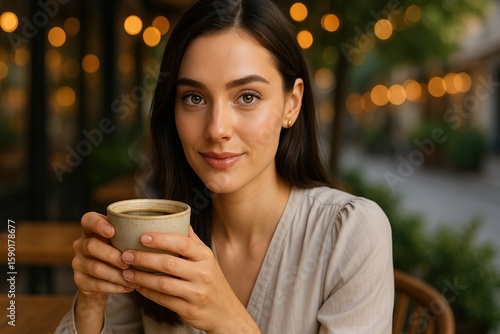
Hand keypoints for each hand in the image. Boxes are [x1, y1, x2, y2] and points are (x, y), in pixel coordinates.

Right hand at [73, 212, 136, 295]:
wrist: (102, 281)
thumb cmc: (120, 253)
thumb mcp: (123, 242)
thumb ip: (132, 235)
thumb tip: (160, 234)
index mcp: (92, 230)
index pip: (88, 220)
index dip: (98, 224)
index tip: (112, 232)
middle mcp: (81, 244)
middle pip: (91, 246)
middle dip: (112, 255)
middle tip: (129, 263)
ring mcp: (78, 263)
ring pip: (95, 268)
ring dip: (117, 274)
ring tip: (134, 278)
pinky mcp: (80, 281)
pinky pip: (96, 284)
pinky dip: (115, 286)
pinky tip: (129, 287)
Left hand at [120, 227, 260, 332]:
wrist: (225, 312)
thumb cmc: (213, 281)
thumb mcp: (208, 259)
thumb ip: (192, 241)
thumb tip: (179, 219)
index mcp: (205, 256)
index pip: (182, 243)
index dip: (161, 239)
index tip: (142, 236)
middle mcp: (202, 273)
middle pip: (168, 263)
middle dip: (143, 258)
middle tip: (125, 254)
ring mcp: (196, 293)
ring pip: (162, 283)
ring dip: (141, 277)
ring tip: (126, 272)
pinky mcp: (188, 309)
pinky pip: (163, 300)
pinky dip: (147, 292)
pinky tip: (137, 287)